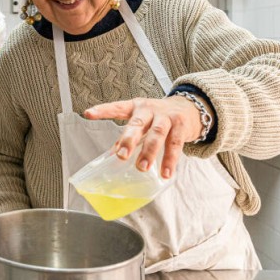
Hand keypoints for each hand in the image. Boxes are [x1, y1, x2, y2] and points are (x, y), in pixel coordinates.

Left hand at [83, 96, 208, 178]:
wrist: (191, 107)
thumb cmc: (160, 117)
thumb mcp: (143, 122)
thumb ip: (128, 136)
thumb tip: (112, 156)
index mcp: (135, 107)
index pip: (116, 107)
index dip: (102, 110)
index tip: (87, 114)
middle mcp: (149, 109)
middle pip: (137, 123)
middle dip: (129, 139)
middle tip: (121, 156)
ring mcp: (166, 116)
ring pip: (157, 133)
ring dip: (149, 151)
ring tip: (142, 167)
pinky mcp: (181, 125)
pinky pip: (175, 143)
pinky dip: (170, 160)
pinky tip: (165, 172)